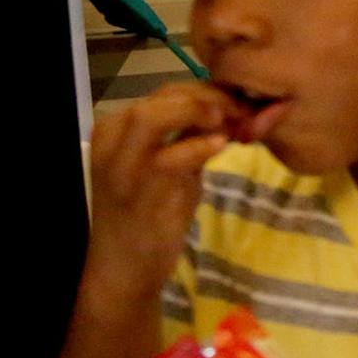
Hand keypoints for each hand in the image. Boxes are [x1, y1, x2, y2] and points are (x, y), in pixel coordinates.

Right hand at [79, 84, 244, 299]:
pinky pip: (167, 158)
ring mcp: (120, 164)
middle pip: (165, 96)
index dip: (211, 91)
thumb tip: (238, 110)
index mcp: (117, 127)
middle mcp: (112, 139)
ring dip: (200, 113)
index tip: (243, 104)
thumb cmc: (151, 212)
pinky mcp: (135, 190)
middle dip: (212, 98)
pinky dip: (198, 146)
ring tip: (230, 126)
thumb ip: (194, 136)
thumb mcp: (173, 165)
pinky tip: (221, 147)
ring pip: (154, 115)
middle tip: (245, 114)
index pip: (169, 91)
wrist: (124, 266)